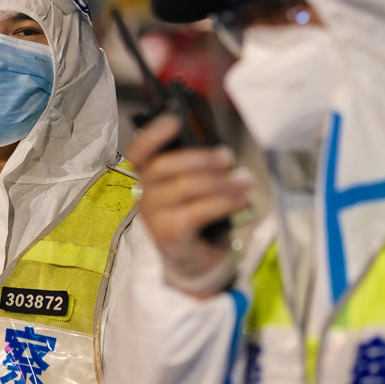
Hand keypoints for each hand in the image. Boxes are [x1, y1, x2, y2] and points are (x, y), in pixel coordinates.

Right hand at [126, 115, 251, 296]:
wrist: (195, 262)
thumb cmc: (197, 219)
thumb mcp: (195, 190)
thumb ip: (199, 170)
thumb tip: (221, 153)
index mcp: (149, 179)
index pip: (139, 153)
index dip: (153, 135)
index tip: (174, 121)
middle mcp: (145, 195)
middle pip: (163, 167)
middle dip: (199, 158)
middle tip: (227, 157)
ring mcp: (154, 216)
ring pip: (184, 188)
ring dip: (220, 182)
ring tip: (245, 181)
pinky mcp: (170, 234)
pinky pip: (197, 211)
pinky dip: (222, 203)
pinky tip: (240, 200)